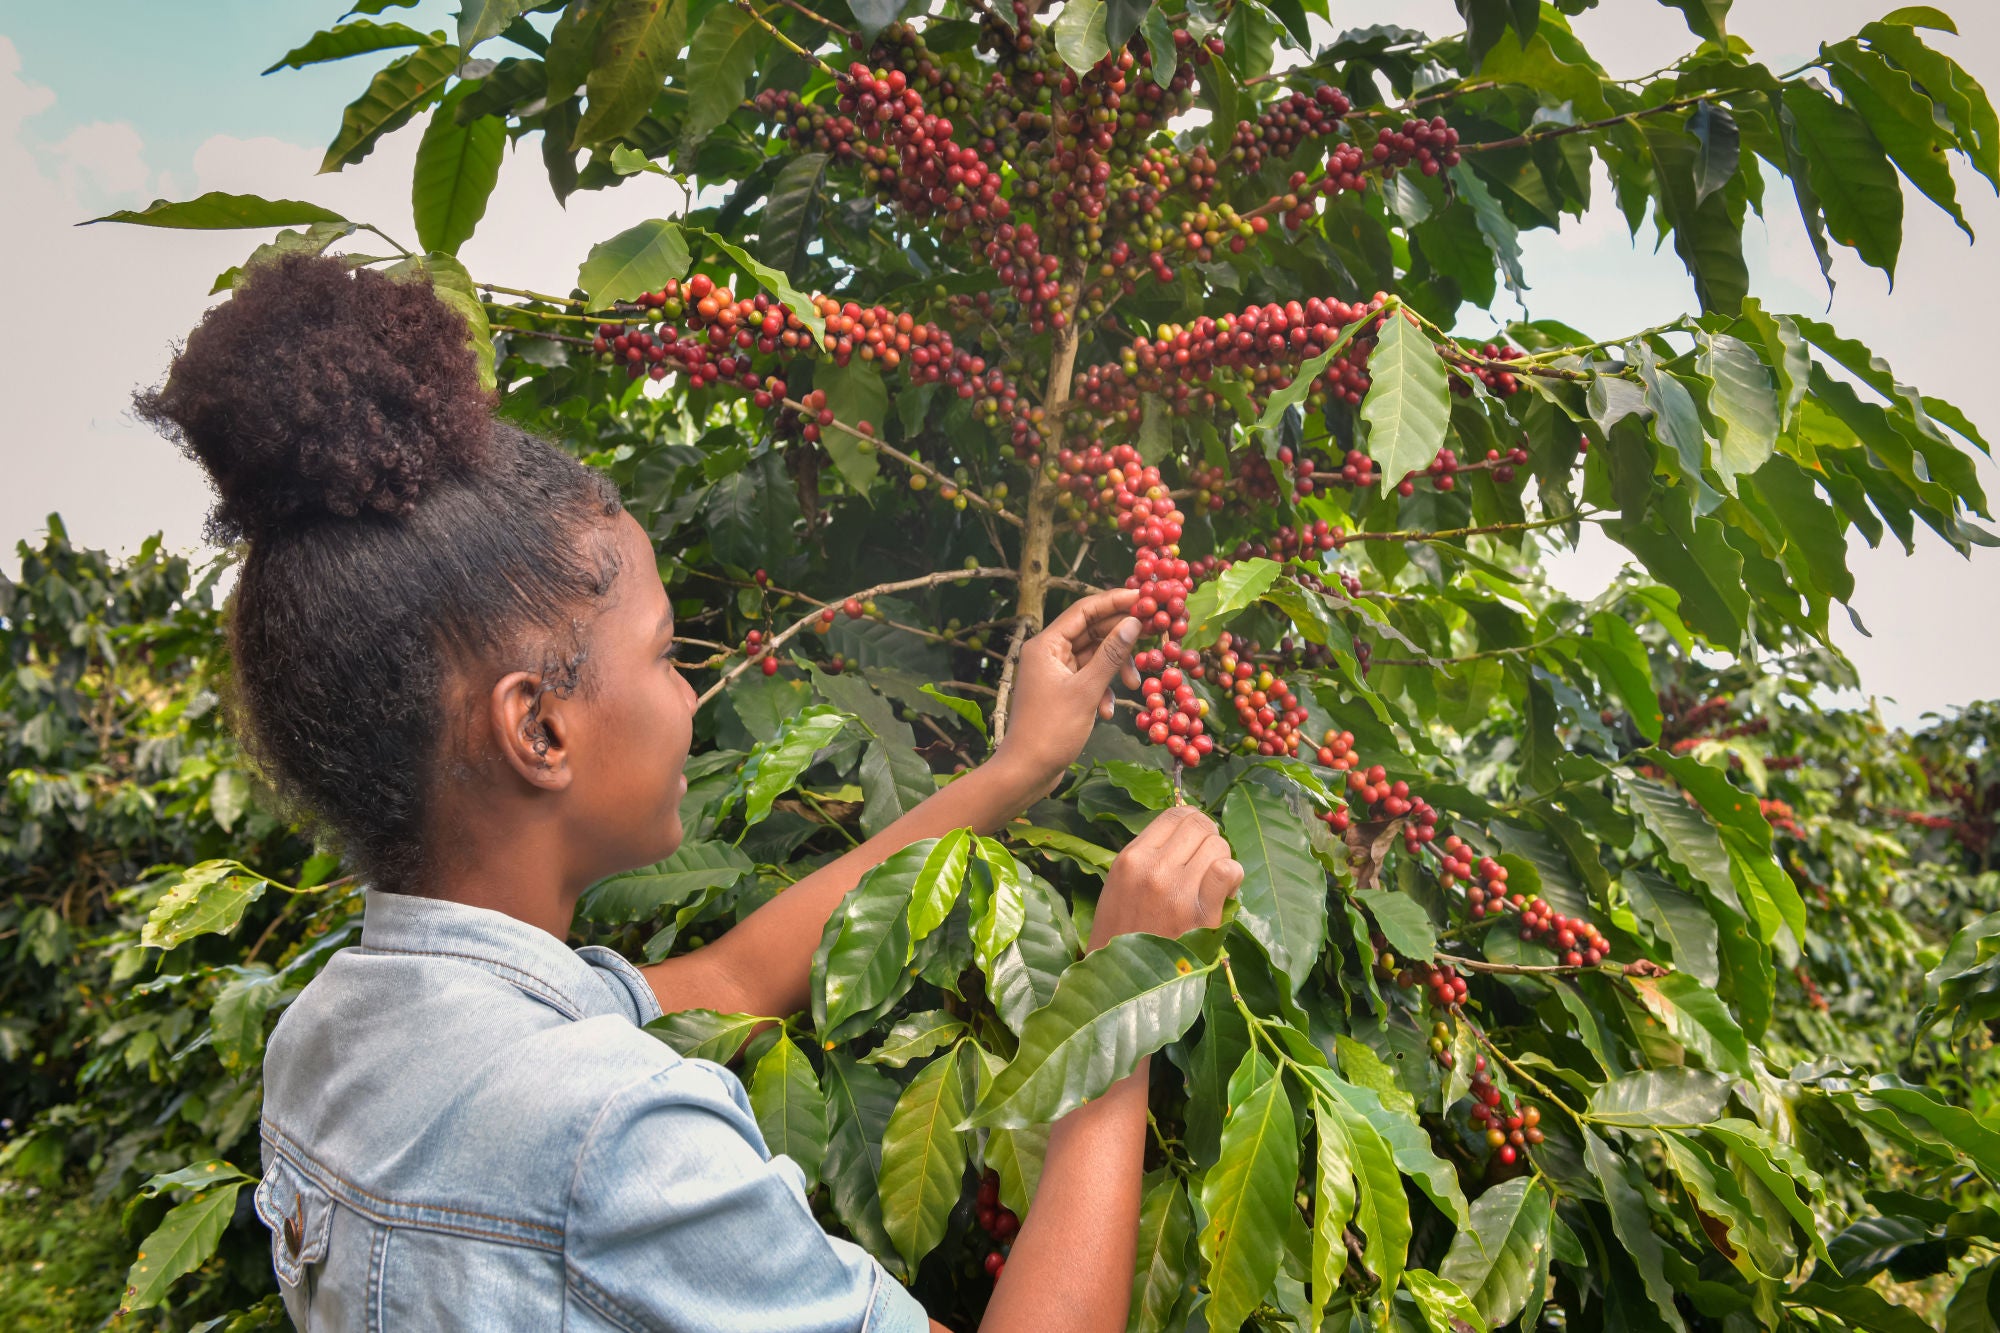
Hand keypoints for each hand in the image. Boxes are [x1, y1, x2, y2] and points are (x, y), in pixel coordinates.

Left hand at [990, 588, 1142, 792]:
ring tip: (1132, 686)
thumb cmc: (1051, 730)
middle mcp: (1048, 653)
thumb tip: (1133, 623)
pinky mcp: (1061, 691)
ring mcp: (1054, 672)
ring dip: (1114, 669)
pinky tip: (1107, 711)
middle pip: (1092, 632)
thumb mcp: (1087, 690)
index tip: (1145, 599)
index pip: (1084, 610)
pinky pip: (1088, 678)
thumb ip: (1111, 655)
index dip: (1116, 601)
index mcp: (1046, 645)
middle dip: (1121, 640)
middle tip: (1153, 637)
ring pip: (1094, 657)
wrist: (1026, 771)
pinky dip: (1102, 689)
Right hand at [1089, 806, 1241, 949]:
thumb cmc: (1121, 931)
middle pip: (1199, 825)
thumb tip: (1187, 829)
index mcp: (1131, 858)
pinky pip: (1228, 870)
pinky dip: (1232, 875)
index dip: (1192, 821)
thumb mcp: (1121, 883)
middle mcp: (1153, 869)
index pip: (1175, 814)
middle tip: (1206, 859)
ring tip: (1211, 879)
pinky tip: (1223, 889)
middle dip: (1209, 838)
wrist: (1120, 978)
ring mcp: (1178, 891)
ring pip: (1218, 845)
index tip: (1195, 838)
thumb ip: (1149, 854)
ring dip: (1221, 858)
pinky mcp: (1201, 915)